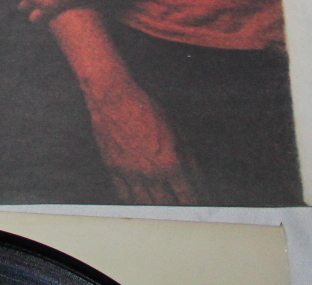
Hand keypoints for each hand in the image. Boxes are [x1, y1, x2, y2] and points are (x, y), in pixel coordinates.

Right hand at [85, 77, 195, 204]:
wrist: (113, 98)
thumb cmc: (145, 109)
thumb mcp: (175, 129)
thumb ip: (186, 155)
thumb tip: (195, 176)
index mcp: (169, 163)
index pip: (186, 195)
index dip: (194, 204)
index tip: (198, 208)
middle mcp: (150, 173)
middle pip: (167, 205)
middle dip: (177, 211)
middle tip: (182, 213)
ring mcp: (130, 173)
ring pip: (145, 204)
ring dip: (156, 209)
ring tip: (163, 210)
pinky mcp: (113, 169)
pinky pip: (124, 194)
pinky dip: (133, 202)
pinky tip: (139, 202)